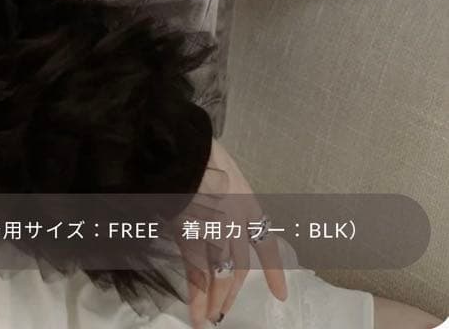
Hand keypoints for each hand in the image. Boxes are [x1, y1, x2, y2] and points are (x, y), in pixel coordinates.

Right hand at [169, 139, 287, 327]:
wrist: (179, 147)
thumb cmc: (194, 152)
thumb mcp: (217, 169)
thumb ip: (219, 192)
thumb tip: (208, 209)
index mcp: (245, 201)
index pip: (265, 242)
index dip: (273, 270)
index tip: (280, 294)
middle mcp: (236, 220)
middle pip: (238, 266)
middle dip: (231, 292)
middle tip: (223, 312)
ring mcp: (215, 229)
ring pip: (219, 274)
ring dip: (215, 299)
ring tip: (210, 319)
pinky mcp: (193, 235)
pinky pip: (198, 272)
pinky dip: (198, 295)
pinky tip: (198, 313)